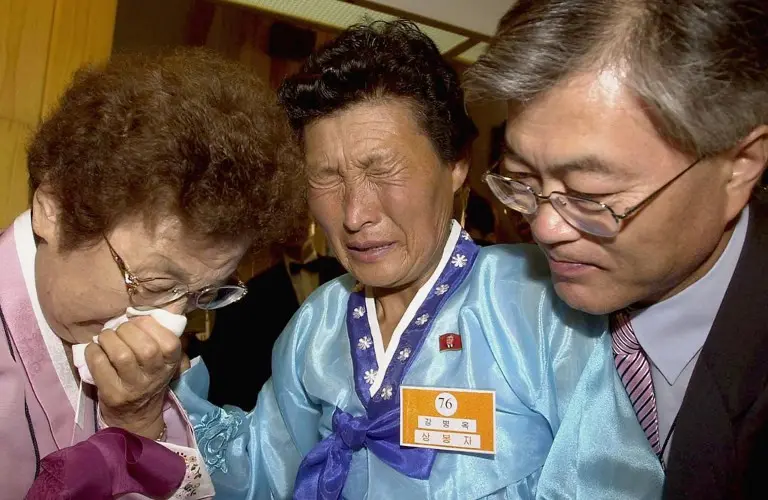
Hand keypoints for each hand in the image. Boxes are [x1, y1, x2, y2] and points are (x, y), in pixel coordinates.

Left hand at [85, 316, 181, 439]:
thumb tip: (146, 312)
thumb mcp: (164, 359)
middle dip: (126, 331)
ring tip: (105, 338)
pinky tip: (94, 350)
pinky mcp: (112, 394)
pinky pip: (99, 365)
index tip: (137, 324)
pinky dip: (93, 351)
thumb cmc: (148, 377)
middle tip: (118, 331)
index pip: (167, 339)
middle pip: (143, 346)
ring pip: (121, 354)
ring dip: (108, 339)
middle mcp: (155, 376)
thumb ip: (161, 337)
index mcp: (171, 362)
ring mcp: (133, 387)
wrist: (136, 416)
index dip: (148, 325)